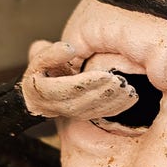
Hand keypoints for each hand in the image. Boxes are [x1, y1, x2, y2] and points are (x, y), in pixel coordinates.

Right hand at [20, 41, 137, 119]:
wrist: (37, 100)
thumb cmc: (40, 74)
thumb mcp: (39, 61)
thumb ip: (50, 54)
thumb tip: (69, 48)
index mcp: (44, 91)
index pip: (68, 89)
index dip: (88, 82)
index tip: (106, 75)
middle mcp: (57, 106)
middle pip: (83, 102)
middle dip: (103, 92)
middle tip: (121, 82)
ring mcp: (70, 114)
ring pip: (92, 111)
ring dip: (112, 102)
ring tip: (128, 90)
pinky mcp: (82, 117)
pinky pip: (99, 115)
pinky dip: (115, 108)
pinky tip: (130, 99)